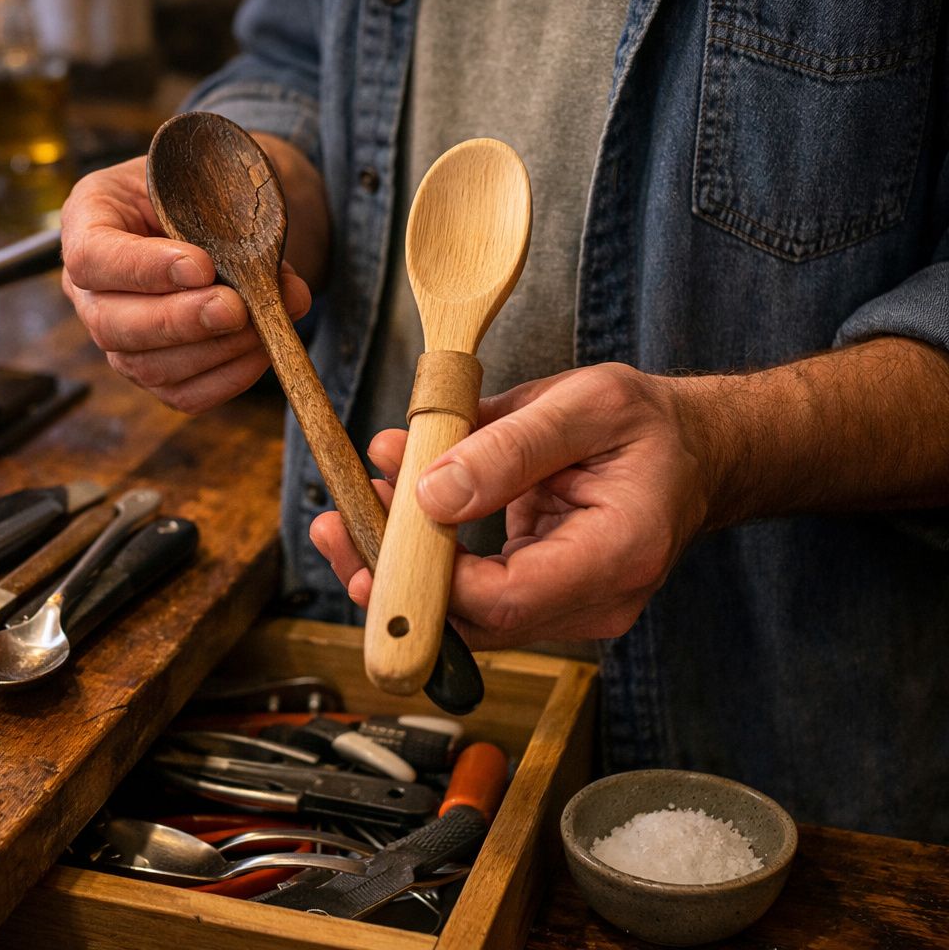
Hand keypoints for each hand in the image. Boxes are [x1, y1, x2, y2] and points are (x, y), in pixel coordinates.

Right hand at [59, 155, 309, 413]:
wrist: (220, 213)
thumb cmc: (203, 187)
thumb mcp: (203, 176)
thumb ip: (223, 217)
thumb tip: (266, 278)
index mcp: (88, 220)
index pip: (91, 257)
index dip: (143, 269)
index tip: (202, 266)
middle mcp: (90, 288)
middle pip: (112, 325)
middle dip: (180, 321)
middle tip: (235, 308)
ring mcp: (117, 337)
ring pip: (148, 367)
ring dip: (214, 350)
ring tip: (264, 323)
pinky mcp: (153, 371)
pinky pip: (183, 394)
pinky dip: (228, 377)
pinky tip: (261, 349)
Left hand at [309, 364, 712, 649]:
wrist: (689, 452)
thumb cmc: (646, 425)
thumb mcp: (585, 404)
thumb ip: (509, 447)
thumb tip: (430, 494)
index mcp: (617, 554)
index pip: (505, 598)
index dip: (432, 575)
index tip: (381, 524)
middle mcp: (594, 601)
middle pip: (472, 621)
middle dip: (393, 577)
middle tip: (335, 525)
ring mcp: (566, 609)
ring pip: (461, 615)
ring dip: (396, 568)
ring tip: (346, 512)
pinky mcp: (539, 598)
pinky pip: (468, 592)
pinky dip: (422, 557)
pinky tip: (386, 509)